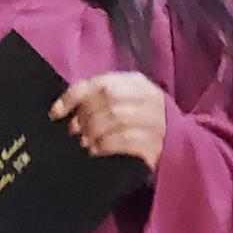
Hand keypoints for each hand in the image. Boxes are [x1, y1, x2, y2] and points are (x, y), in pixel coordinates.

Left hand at [50, 71, 167, 171]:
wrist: (177, 141)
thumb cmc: (141, 118)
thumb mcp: (125, 99)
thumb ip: (99, 97)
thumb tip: (62, 108)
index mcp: (136, 83)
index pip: (100, 83)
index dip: (73, 97)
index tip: (55, 112)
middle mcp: (148, 98)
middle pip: (108, 101)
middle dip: (84, 117)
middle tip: (74, 130)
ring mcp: (154, 121)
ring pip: (116, 120)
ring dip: (93, 132)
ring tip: (84, 141)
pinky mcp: (155, 143)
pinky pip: (125, 141)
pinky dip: (105, 146)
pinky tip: (96, 150)